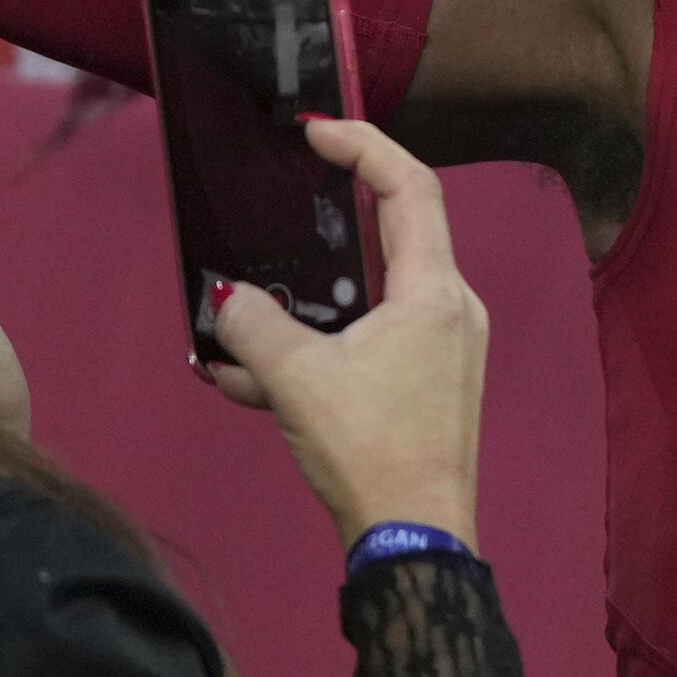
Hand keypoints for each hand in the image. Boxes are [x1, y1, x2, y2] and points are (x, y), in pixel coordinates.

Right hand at [204, 118, 488, 545]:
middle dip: (324, 225)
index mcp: (433, 292)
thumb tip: (226, 297)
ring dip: (303, 307)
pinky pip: (365, 348)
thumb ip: (254, 324)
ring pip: (366, 302)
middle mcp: (450, 311)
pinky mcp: (427, 390)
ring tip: (237, 325)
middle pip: (389, 237)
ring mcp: (443, 353)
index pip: (408, 185)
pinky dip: (315, 352)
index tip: (314, 132)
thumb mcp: (296, 379)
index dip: (363, 144)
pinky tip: (248, 380)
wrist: (415, 544)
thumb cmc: (370, 451)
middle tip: (280, 199)